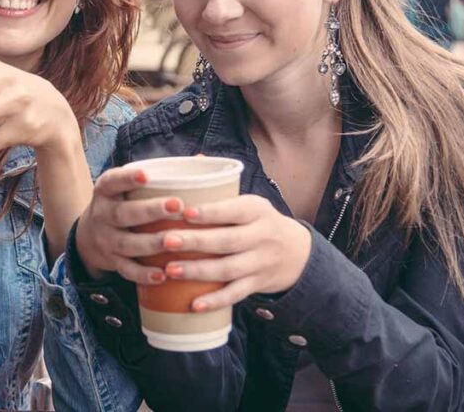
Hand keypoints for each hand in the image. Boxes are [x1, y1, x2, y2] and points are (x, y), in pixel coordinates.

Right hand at [74, 167, 184, 282]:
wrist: (88, 237)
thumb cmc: (122, 204)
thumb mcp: (127, 187)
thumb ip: (159, 175)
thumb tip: (202, 159)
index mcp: (106, 190)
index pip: (113, 181)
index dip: (128, 178)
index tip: (147, 174)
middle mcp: (102, 214)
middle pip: (124, 213)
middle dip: (150, 210)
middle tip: (176, 205)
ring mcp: (106, 240)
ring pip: (127, 243)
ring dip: (151, 243)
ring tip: (174, 241)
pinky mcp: (112, 261)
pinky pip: (127, 269)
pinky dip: (144, 274)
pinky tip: (162, 274)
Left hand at [160, 195, 312, 311]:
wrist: (297, 253)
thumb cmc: (259, 222)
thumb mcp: (249, 201)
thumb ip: (221, 188)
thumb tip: (194, 158)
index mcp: (256, 210)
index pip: (233, 210)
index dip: (211, 212)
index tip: (185, 211)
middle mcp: (262, 236)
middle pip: (227, 240)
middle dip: (196, 241)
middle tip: (167, 241)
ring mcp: (260, 262)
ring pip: (229, 268)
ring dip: (199, 270)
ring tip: (170, 270)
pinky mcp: (257, 284)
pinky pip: (236, 293)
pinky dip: (215, 300)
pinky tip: (194, 304)